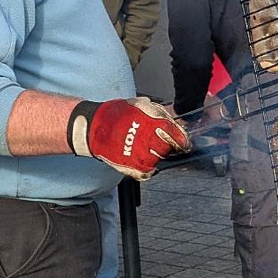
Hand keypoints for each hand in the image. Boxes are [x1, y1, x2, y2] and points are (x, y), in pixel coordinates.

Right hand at [67, 96, 190, 177]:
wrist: (93, 127)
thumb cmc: (117, 115)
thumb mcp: (140, 105)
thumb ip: (159, 113)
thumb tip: (176, 119)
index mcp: (152, 123)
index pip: (176, 134)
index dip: (182, 139)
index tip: (184, 142)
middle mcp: (148, 140)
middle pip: (169, 148)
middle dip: (168, 146)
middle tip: (159, 142)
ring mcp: (141, 155)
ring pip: (159, 159)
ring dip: (156, 155)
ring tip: (144, 147)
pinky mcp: (133, 167)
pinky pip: (148, 172)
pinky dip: (147, 167)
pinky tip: (140, 158)